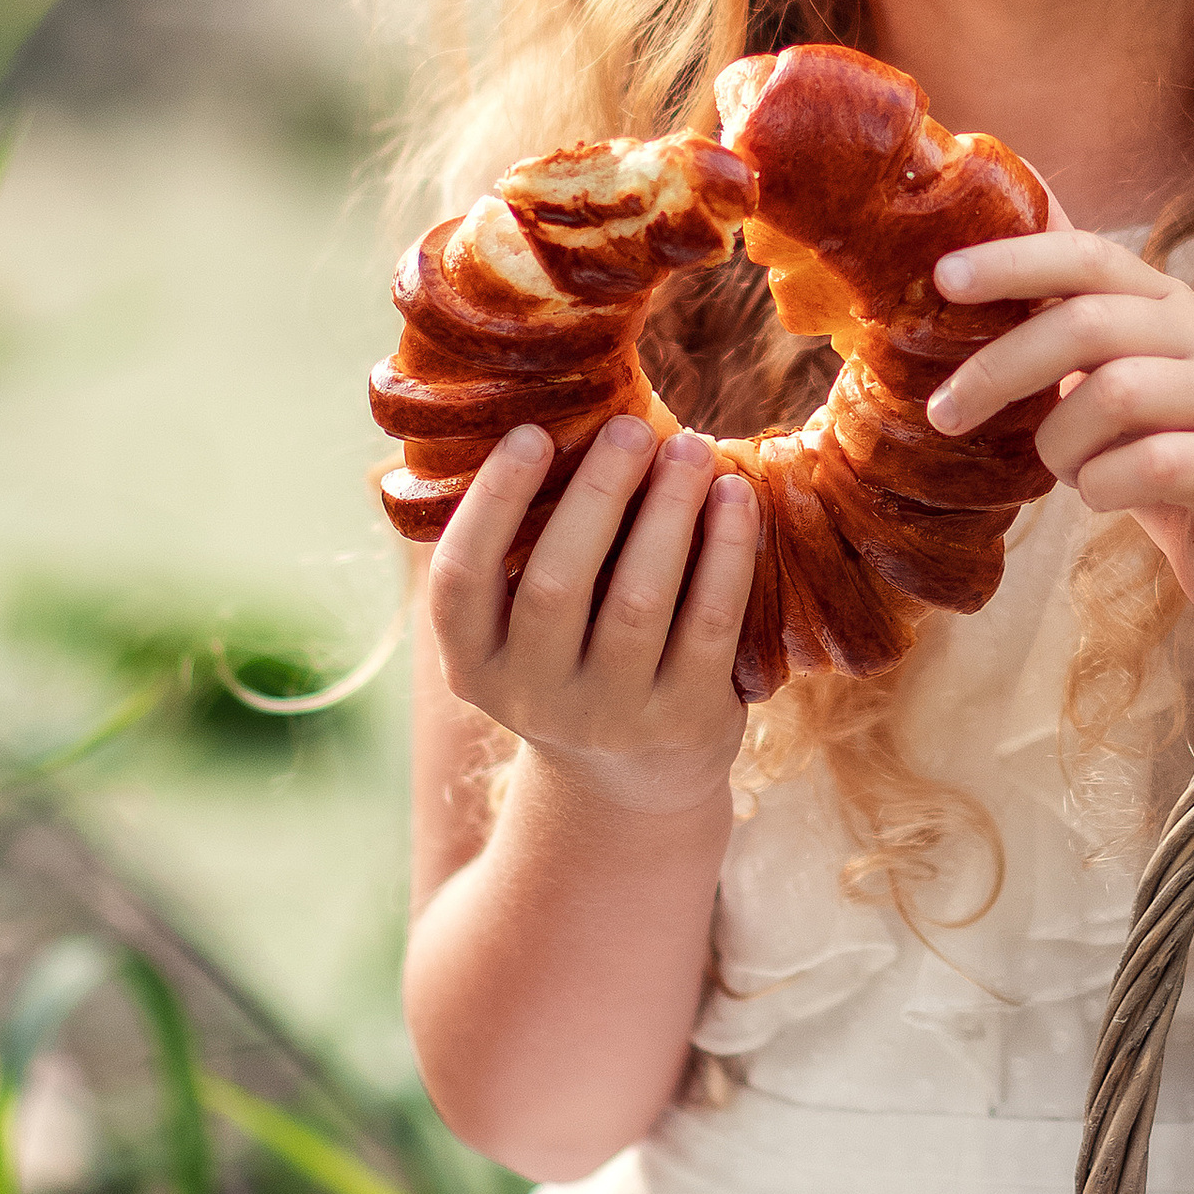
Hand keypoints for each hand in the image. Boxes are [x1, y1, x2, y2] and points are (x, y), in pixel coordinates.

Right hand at [429, 416, 755, 817]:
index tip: (530, 433)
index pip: (459, 580)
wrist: (632, 779)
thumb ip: (523, 547)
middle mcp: (533, 697)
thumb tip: (554, 413)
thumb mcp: (523, 625)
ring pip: (639, 600)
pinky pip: (709, 622)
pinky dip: (725, 550)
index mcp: (474, 662)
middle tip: (632, 427)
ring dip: (668, 512)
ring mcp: (611, 716)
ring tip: (690, 448)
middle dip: (598, 494)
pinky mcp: (684, 719)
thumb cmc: (574, 654)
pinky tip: (735, 495)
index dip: (491, 504)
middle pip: (557, 584)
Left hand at [927, 231, 1193, 649]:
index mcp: (1169, 306)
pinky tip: (1102, 496)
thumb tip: (967, 274)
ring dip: (1061, 441)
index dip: (1015, 260)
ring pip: (1117, 392)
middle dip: (1000, 367)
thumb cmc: (1170, 465)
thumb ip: (1066, 333)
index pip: (1088, 255)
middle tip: (944, 413)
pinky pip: (1154, 464)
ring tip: (1063, 469)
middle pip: (1088, 323)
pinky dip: (1104, 485)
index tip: (943, 278)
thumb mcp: (1112, 387)